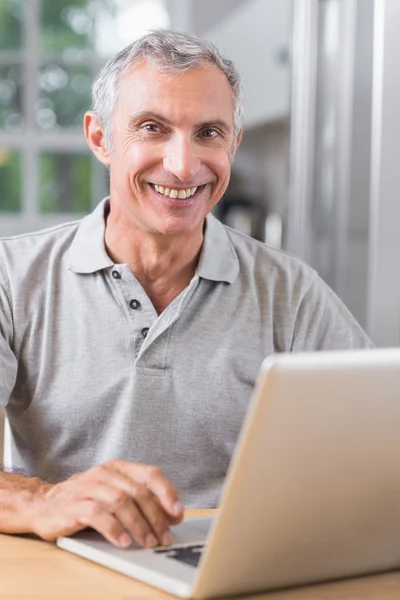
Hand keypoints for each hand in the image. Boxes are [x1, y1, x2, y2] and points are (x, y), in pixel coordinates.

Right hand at [30, 460, 183, 547]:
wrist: (43, 504)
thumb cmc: (85, 500)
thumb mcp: (114, 494)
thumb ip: (140, 500)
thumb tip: (171, 516)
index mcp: (118, 467)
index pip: (150, 473)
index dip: (167, 492)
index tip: (178, 512)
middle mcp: (104, 473)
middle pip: (137, 491)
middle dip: (155, 516)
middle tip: (164, 536)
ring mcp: (88, 487)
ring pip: (120, 501)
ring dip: (138, 524)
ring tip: (148, 541)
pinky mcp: (73, 505)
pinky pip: (97, 515)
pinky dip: (113, 529)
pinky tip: (123, 541)